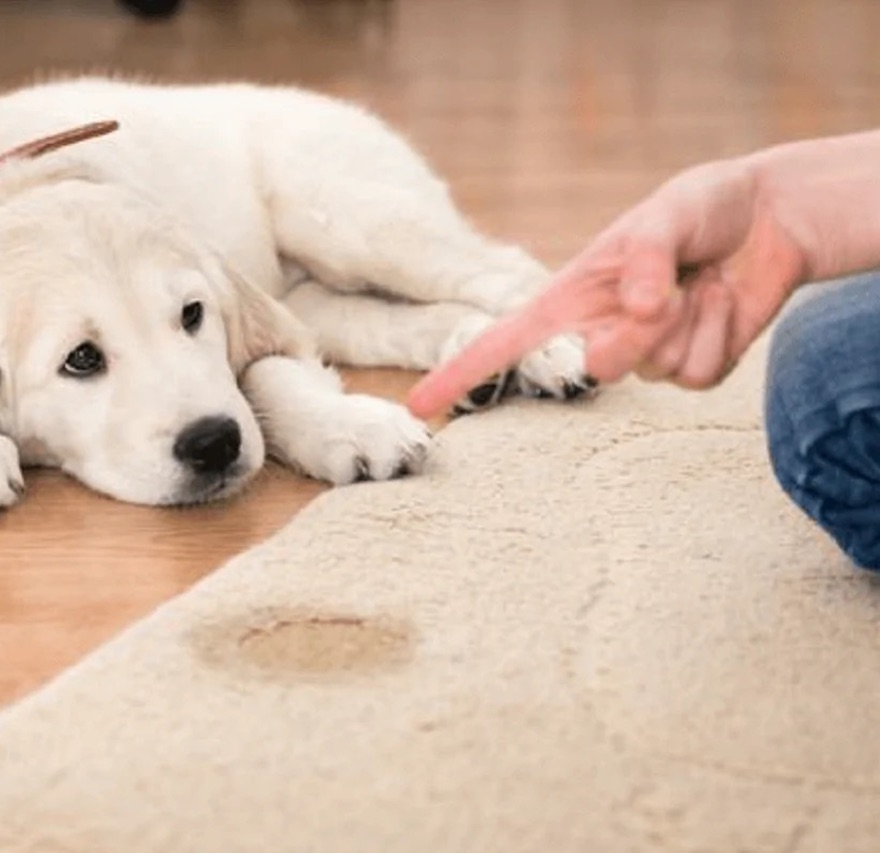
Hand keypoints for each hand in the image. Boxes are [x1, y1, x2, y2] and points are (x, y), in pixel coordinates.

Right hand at [407, 157, 808, 418]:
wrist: (772, 219)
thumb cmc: (703, 207)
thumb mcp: (668, 212)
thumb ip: (647, 258)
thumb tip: (637, 309)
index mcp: (572, 295)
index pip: (504, 341)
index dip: (460, 372)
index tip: (420, 405)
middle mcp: (601, 330)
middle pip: (597, 368)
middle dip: (635, 336)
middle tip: (669, 293)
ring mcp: (647, 355)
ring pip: (656, 371)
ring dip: (691, 322)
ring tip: (704, 282)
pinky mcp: (691, 367)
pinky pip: (699, 375)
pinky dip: (721, 334)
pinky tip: (726, 302)